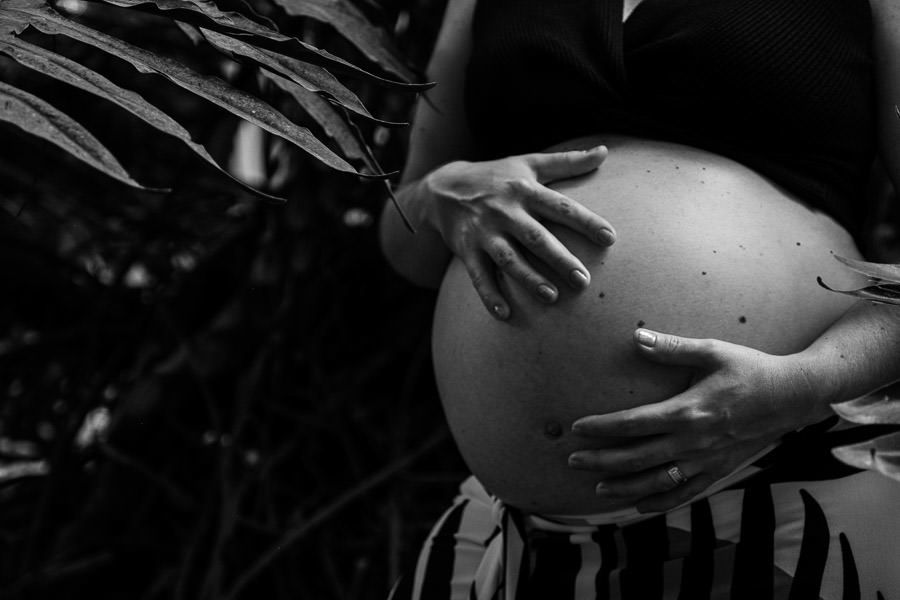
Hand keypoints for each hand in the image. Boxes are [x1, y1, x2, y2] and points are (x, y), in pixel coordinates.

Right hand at [420, 147, 616, 318]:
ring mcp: (484, 232)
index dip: (585, 221)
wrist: (442, 187)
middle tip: (583, 281)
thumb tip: (604, 151)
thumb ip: (567, 162)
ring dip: (529, 279)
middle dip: (559, 259)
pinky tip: (505, 314)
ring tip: (551, 297)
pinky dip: (489, 295)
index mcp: (524, 189)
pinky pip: (478, 276)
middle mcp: (504, 211)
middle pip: (535, 237)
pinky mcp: (466, 250)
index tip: (610, 238)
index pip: (560, 206)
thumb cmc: (496, 176)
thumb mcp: (528, 163)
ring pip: (509, 259)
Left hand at [567, 328, 830, 512]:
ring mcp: (706, 460)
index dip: (602, 427)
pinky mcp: (719, 469)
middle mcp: (693, 441)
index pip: (634, 423)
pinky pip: (685, 492)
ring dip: (625, 487)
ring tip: (598, 489)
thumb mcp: (712, 350)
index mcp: (688, 411)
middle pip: (638, 457)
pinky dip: (660, 500)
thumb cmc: (750, 369)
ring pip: (657, 481)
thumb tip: (637, 336)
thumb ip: (671, 347)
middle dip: (602, 461)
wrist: (794, 396)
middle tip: (573, 461)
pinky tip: (639, 504)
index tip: (576, 428)